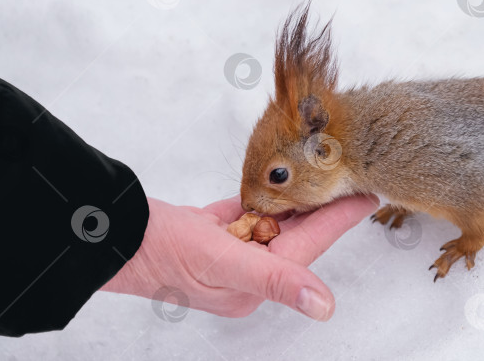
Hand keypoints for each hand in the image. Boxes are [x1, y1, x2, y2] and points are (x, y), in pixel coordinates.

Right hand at [101, 194, 378, 320]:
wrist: (114, 237)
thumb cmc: (164, 252)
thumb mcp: (223, 263)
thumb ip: (276, 280)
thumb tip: (323, 307)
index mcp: (257, 281)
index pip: (313, 243)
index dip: (341, 218)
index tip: (368, 196)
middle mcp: (248, 268)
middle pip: (299, 232)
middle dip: (327, 206)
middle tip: (355, 178)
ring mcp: (230, 250)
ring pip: (275, 222)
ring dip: (300, 201)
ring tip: (327, 177)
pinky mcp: (213, 233)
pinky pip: (247, 215)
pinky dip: (264, 201)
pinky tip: (281, 188)